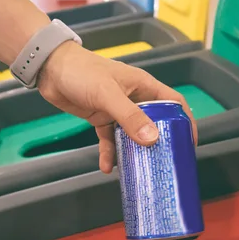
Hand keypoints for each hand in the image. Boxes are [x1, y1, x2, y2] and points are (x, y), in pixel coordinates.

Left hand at [37, 41, 197, 173]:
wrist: (50, 69)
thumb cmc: (82, 72)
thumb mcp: (108, 94)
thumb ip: (130, 117)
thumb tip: (152, 140)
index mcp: (144, 87)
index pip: (173, 103)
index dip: (184, 121)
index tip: (188, 143)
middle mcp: (134, 98)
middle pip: (155, 123)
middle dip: (159, 143)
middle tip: (164, 162)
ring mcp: (117, 110)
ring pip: (132, 135)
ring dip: (133, 151)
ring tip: (138, 170)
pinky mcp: (101, 118)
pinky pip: (110, 140)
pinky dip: (109, 153)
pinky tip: (107, 167)